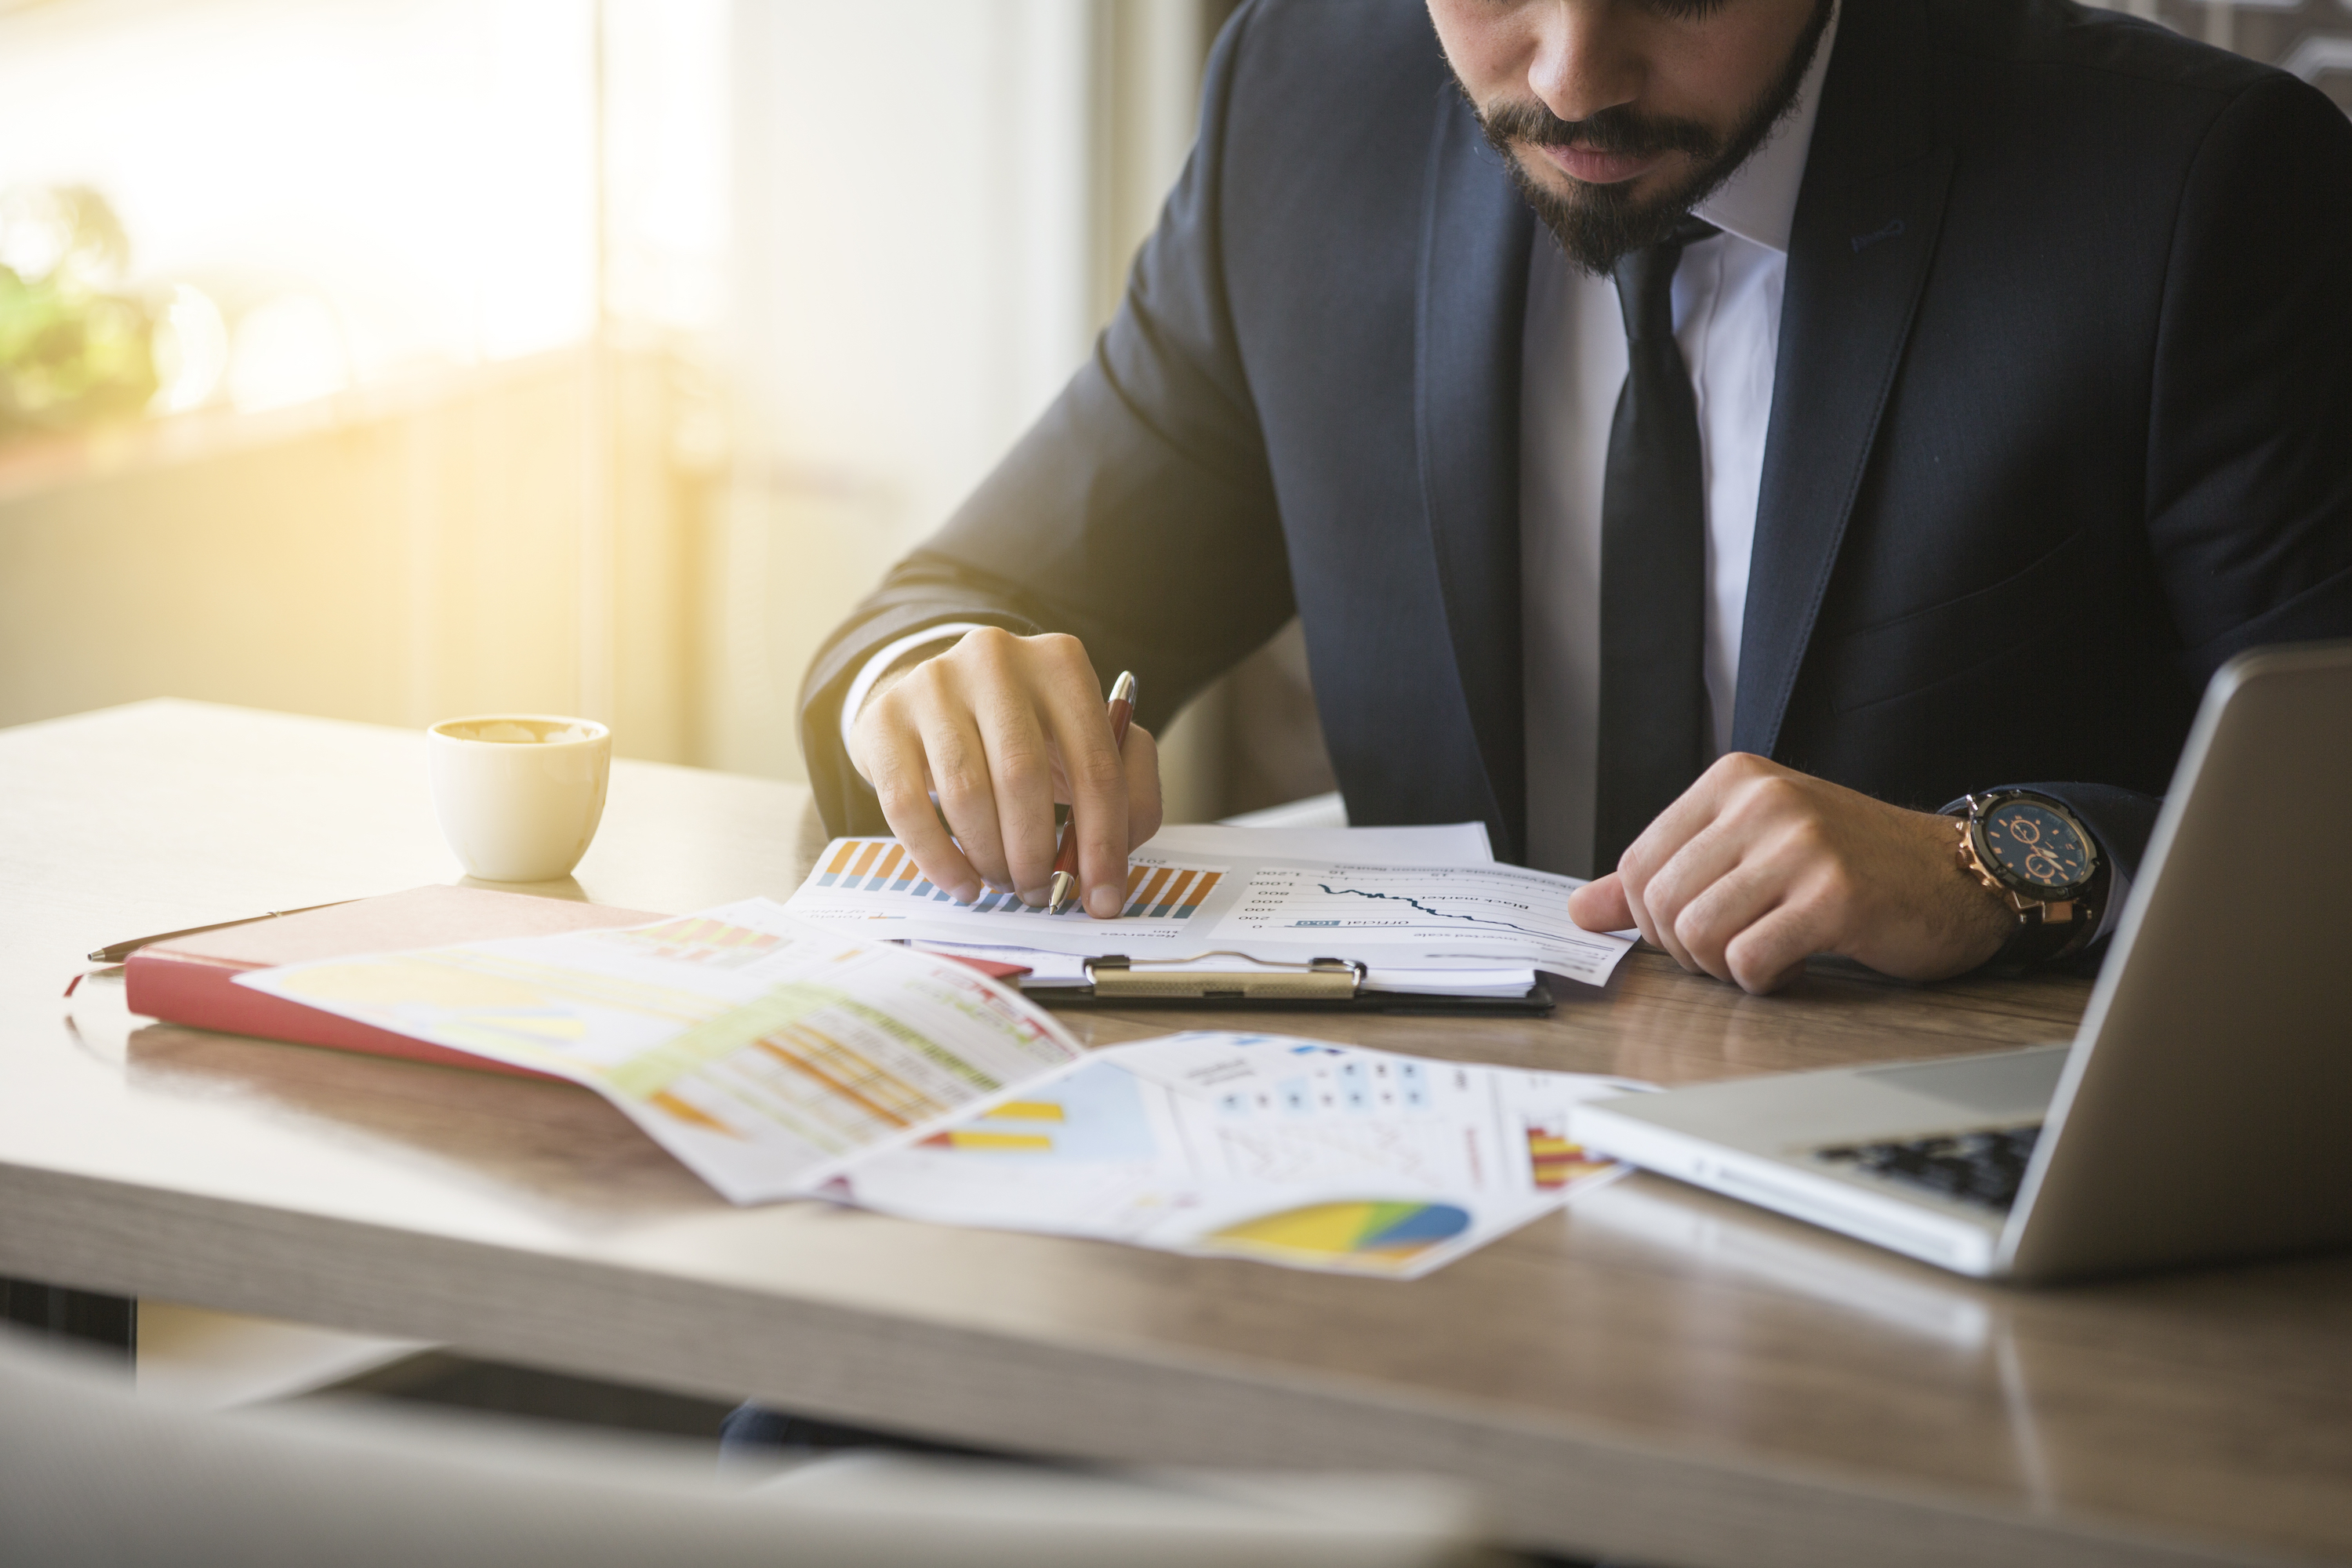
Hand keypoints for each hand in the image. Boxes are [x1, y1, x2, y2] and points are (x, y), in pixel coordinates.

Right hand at [847, 628, 1161, 916]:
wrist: (938, 699)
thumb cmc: (1026, 733)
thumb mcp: (1086, 741)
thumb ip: (1126, 788)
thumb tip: (1109, 868)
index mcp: (1061, 663)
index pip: (1097, 764)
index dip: (1104, 843)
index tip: (1103, 900)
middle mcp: (996, 659)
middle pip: (1023, 777)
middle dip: (1037, 855)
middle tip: (1042, 895)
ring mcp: (933, 684)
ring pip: (965, 794)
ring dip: (991, 858)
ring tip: (1004, 882)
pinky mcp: (884, 720)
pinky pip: (907, 806)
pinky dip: (939, 860)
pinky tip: (963, 882)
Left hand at [1565, 753, 2013, 993]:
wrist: (1955, 875)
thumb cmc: (1850, 865)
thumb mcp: (1749, 851)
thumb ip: (1664, 875)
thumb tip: (1579, 910)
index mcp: (1732, 781)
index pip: (1636, 865)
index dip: (1651, 919)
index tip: (1693, 929)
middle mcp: (1762, 801)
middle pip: (1662, 905)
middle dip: (1687, 950)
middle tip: (1735, 950)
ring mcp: (1800, 845)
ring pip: (1698, 935)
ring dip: (1724, 967)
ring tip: (1766, 952)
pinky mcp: (1834, 895)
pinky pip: (1750, 961)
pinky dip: (1763, 980)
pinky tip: (1796, 962)